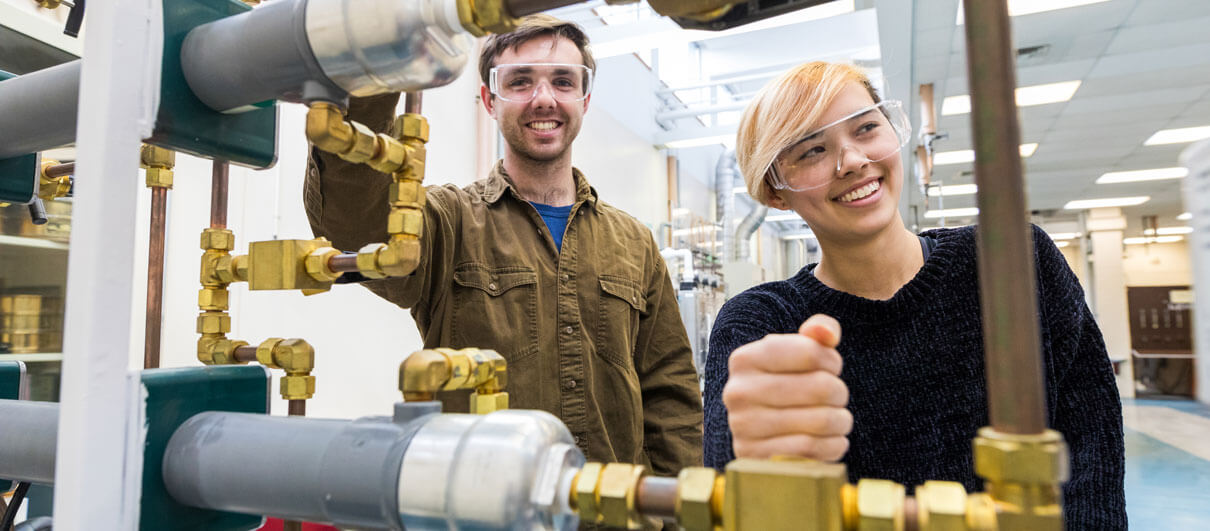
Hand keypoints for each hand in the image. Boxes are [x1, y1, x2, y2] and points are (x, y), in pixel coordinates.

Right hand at [722, 314, 851, 460]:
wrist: (767, 436)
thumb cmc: (789, 387)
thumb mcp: (800, 353)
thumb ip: (818, 331)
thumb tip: (825, 333)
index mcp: (744, 359)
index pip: (810, 351)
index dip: (831, 361)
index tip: (829, 368)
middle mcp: (737, 392)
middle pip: (820, 386)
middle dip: (839, 392)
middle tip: (834, 397)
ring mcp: (743, 428)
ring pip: (822, 420)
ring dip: (841, 420)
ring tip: (835, 419)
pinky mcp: (758, 459)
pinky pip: (814, 449)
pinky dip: (832, 445)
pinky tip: (828, 440)